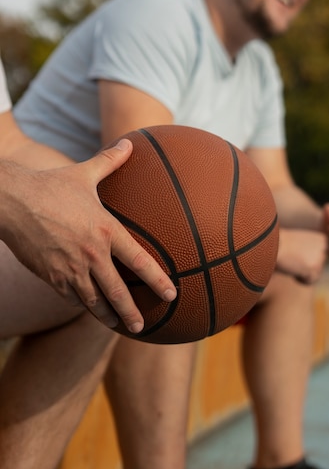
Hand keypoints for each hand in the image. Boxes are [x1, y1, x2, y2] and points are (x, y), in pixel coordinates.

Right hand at [1, 139, 176, 332]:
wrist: (13, 201)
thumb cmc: (51, 185)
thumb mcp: (84, 173)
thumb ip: (110, 161)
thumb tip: (129, 142)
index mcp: (106, 230)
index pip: (140, 261)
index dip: (158, 280)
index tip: (172, 294)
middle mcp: (92, 254)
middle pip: (118, 292)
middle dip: (132, 312)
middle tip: (142, 326)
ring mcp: (70, 269)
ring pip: (93, 301)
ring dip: (108, 315)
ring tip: (119, 324)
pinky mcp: (51, 276)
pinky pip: (71, 296)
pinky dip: (83, 304)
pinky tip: (89, 307)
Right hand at [275, 228, 327, 284]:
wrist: (270, 243)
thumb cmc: (279, 243)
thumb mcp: (298, 244)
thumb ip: (309, 252)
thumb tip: (313, 267)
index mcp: (321, 239)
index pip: (319, 258)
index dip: (305, 259)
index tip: (294, 253)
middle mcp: (324, 247)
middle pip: (318, 267)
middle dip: (306, 267)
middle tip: (292, 259)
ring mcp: (320, 257)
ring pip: (315, 275)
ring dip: (303, 273)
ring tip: (291, 263)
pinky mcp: (314, 267)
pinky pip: (310, 281)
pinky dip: (300, 280)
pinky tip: (292, 270)